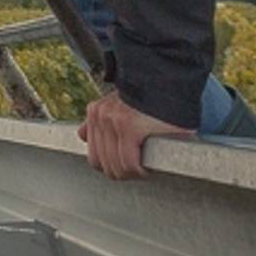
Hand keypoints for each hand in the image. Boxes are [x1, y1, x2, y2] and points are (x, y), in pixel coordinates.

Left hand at [77, 91, 192, 179]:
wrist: (172, 83)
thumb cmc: (151, 99)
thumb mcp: (119, 106)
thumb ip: (99, 122)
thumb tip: (83, 134)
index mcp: (96, 111)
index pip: (94, 156)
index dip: (112, 164)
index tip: (128, 162)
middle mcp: (100, 114)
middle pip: (102, 164)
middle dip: (121, 170)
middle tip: (140, 166)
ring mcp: (113, 120)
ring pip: (115, 167)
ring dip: (132, 172)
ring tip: (146, 164)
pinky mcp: (129, 126)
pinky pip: (129, 163)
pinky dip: (141, 170)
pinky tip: (150, 164)